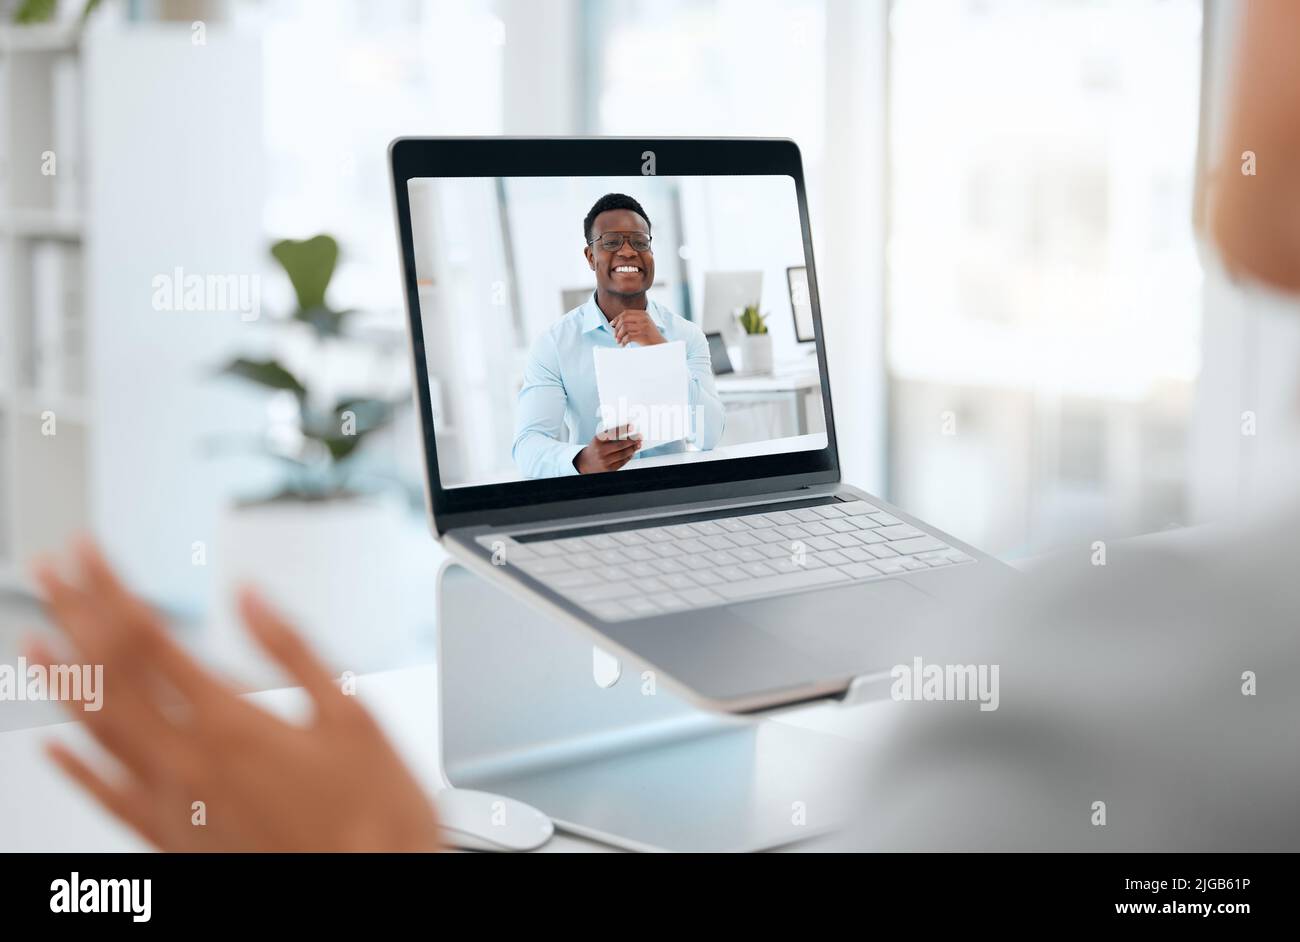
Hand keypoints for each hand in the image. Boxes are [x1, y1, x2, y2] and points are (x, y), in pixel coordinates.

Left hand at [28, 539, 442, 852]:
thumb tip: (247, 598)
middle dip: (73, 617)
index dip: (110, 589)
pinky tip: (53, 747)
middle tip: (49, 574)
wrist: (374, 885)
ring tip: (35, 640)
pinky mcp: (174, 840)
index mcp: (230, 722)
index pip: (147, 639)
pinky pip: (108, 798)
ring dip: (63, 680)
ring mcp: (172, 803)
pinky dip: (75, 770)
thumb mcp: (350, 713)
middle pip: (109, 675)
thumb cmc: (372, 809)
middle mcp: (187, 761)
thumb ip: (292, 649)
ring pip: (98, 732)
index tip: (87, 553)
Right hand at [574, 424, 641, 472]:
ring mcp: (605, 461)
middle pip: (620, 444)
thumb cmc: (595, 448)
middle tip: (639, 437)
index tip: (631, 427)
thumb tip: (626, 431)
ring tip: (638, 445)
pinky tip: (632, 453)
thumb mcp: (598, 439)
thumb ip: (610, 434)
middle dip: (632, 440)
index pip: (612, 433)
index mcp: (598, 440)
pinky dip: (629, 457)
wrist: (585, 463)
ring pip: (623, 454)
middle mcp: (601, 451)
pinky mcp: (609, 469)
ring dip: (632, 449)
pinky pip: (622, 462)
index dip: (623, 429)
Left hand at [611, 309, 664, 346]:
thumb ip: (633, 321)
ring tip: (618, 341)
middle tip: (615, 336)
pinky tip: (623, 345)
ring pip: (624, 328)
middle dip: (616, 328)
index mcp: (643, 314)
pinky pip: (628, 337)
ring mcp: (644, 327)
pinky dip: (623, 341)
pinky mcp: (643, 336)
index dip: (617, 318)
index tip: (612, 324)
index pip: (626, 313)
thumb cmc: (650, 336)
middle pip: (623, 319)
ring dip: (618, 335)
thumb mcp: (644, 324)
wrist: (660, 344)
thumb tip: (615, 323)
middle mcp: (644, 318)